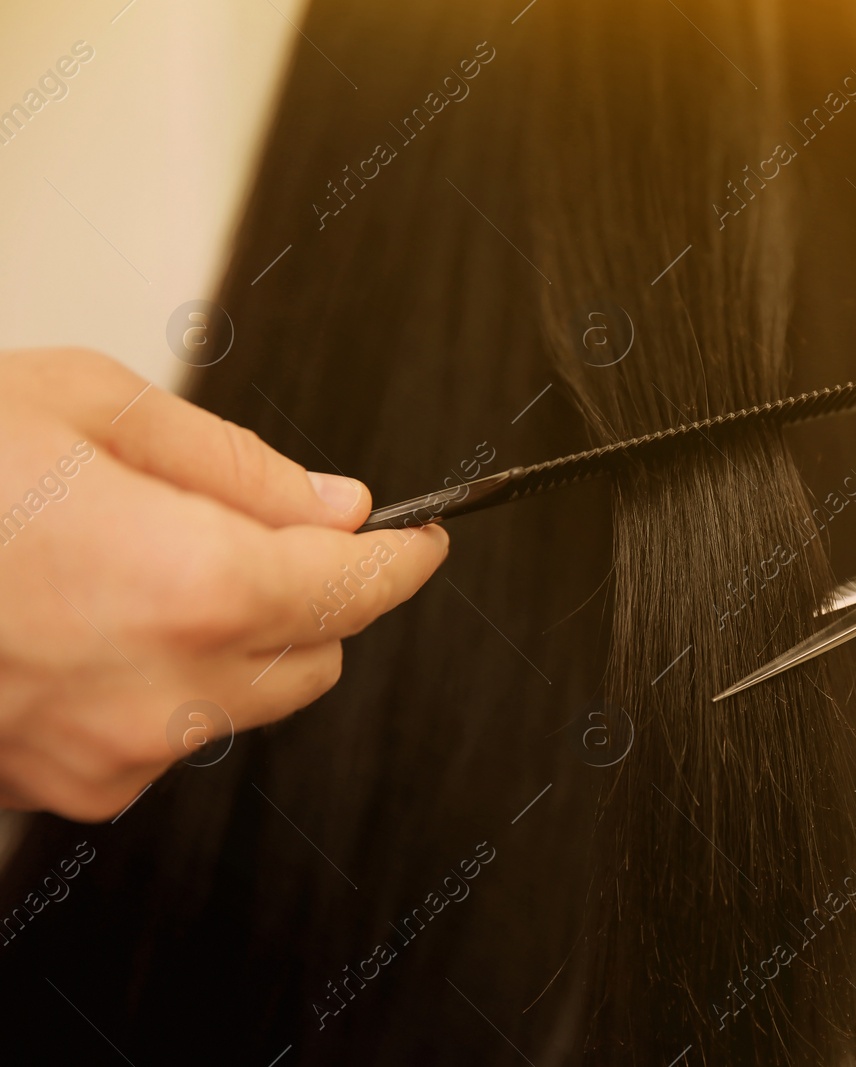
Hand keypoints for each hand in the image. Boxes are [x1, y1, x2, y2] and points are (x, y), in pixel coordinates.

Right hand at [0, 349, 448, 819]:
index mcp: (184, 581)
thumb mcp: (83, 407)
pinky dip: (161, 683)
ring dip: (236, 640)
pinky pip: (162, 737)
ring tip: (135, 564)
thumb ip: (234, 465)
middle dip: (312, 593)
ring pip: (245, 703)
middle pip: (316, 654)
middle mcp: (160, 688)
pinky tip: (87, 621)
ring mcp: (107, 753)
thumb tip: (333, 505)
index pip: (356, 586)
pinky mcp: (58, 786)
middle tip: (254, 528)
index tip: (420, 539)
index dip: (402, 557)